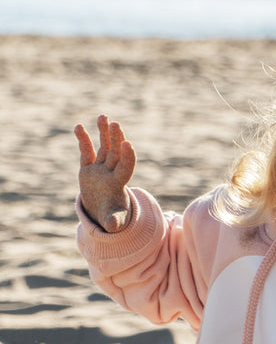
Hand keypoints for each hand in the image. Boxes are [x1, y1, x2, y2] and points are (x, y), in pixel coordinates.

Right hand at [75, 114, 135, 231]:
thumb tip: (111, 227)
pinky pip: (86, 151)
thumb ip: (114, 221)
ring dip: (103, 132)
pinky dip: (83, 139)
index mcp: (119, 183)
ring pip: (103, 146)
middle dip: (116, 139)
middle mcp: (111, 171)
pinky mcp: (88, 167)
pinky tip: (79, 126)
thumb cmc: (111, 214)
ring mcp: (100, 167)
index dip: (127, 156)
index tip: (127, 143)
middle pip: (115, 152)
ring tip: (104, 116)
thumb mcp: (113, 219)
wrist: (102, 210)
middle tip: (115, 124)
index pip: (125, 166)